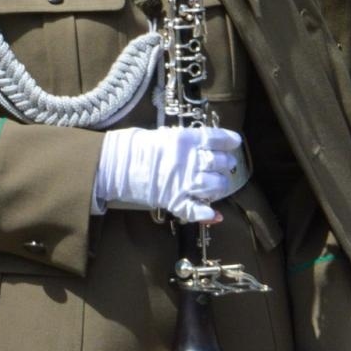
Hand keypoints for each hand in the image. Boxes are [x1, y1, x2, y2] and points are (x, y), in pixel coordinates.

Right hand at [92, 126, 242, 223]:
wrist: (116, 164)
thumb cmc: (138, 146)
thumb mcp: (165, 135)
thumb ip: (187, 141)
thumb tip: (206, 145)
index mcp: (185, 140)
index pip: (215, 139)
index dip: (228, 141)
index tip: (234, 142)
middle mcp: (188, 160)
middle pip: (220, 163)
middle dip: (225, 164)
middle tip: (224, 165)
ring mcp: (183, 182)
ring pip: (215, 186)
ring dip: (219, 186)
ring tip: (217, 185)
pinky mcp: (175, 200)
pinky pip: (197, 210)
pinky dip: (208, 214)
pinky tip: (215, 215)